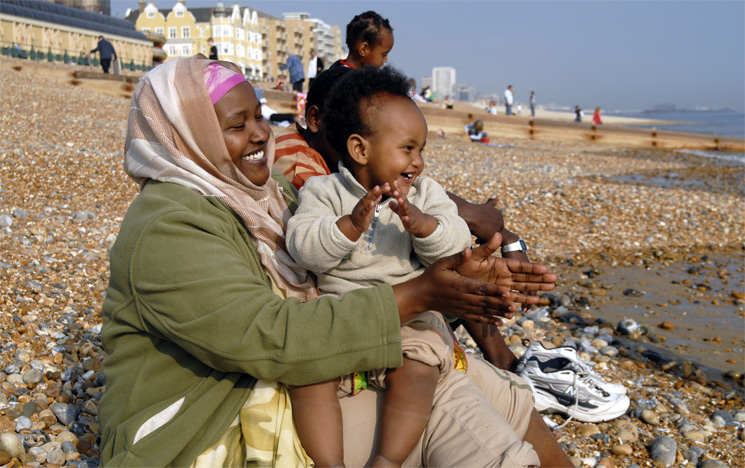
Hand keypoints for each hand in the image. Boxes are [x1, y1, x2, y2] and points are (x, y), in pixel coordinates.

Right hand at [336, 184, 387, 240]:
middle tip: (387, 185)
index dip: (381, 188)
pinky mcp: (362, 215)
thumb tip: (380, 194)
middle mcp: (364, 202)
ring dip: (373, 193)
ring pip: (368, 199)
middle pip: (372, 194)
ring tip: (378, 188)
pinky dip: (369, 206)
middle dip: (380, 189)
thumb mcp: (370, 207)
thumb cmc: (363, 215)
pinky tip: (372, 203)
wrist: (355, 225)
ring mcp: (362, 207)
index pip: (375, 193)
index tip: (388, 184)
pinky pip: (365, 210)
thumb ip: (375, 200)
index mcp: (367, 200)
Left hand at [388, 180, 437, 237]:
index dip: (397, 189)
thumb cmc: (411, 216)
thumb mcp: (402, 211)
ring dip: (403, 205)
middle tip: (395, 191)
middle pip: (404, 201)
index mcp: (405, 205)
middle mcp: (408, 208)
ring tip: (400, 200)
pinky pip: (409, 221)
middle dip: (400, 196)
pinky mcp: (412, 223)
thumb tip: (389, 202)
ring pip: (406, 209)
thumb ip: (396, 207)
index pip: (401, 196)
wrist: (422, 225)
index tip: (394, 181)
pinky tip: (405, 218)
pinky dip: (407, 219)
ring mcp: (410, 215)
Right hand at [394, 247, 516, 325]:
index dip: (494, 290)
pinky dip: (489, 321)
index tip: (507, 292)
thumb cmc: (432, 276)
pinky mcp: (462, 313)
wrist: (421, 295)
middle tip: (515, 305)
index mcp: (460, 285)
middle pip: (485, 301)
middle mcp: (463, 298)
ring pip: (484, 311)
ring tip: (512, 314)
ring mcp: (463, 307)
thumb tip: (468, 250)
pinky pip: (477, 318)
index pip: (480, 288)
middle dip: (500, 304)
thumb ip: (457, 258)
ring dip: (498, 313)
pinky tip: (500, 323)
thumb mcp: (442, 263)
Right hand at [451, 193, 506, 244]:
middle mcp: (501, 221)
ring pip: (490, 237)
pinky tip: (476, 240)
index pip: (493, 225)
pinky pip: (488, 241)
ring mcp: (497, 228)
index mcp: (499, 214)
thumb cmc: (473, 210)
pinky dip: (482, 241)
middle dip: (485, 232)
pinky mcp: (492, 235)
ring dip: (483, 237)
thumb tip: (496, 195)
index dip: (485, 227)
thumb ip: (492, 202)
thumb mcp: (486, 205)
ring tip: (476, 236)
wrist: (467, 215)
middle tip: (476, 232)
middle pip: (493, 231)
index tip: (478, 227)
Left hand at [456, 233, 556, 309]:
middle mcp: (503, 275)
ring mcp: (501, 286)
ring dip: (535, 289)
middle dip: (540, 279)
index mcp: (499, 264)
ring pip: (522, 288)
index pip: (519, 266)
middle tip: (555, 280)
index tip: (545, 269)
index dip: (532, 268)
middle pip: (525, 277)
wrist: (451, 279)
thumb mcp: (474, 256)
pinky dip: (522, 301)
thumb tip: (498, 234)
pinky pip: (512, 299)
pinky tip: (534, 303)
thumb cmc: (461, 265)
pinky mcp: (496, 295)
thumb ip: (486, 248)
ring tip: (549, 290)